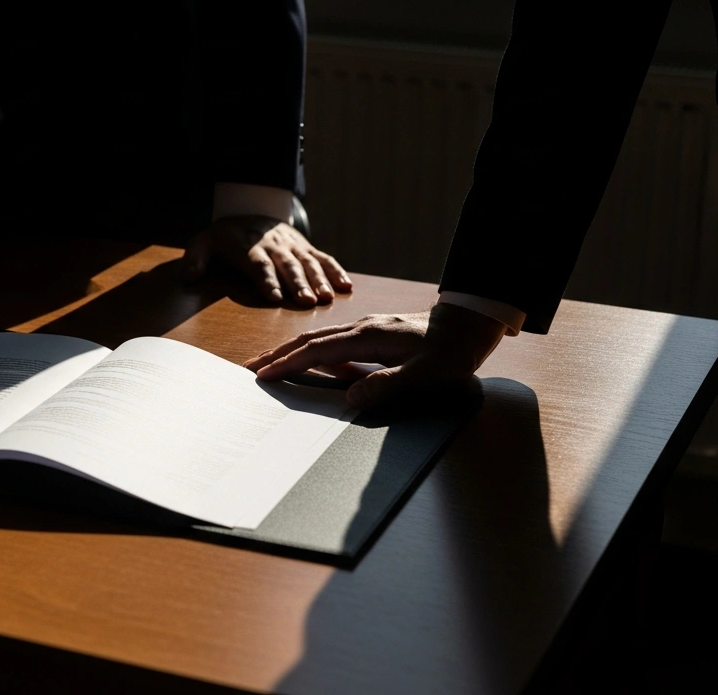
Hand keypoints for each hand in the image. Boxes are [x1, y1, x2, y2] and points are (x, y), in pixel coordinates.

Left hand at [183, 216, 351, 305]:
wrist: (247, 210)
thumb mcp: (202, 243)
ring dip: (319, 280)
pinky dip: (335, 270)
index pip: (259, 265)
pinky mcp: (305, 247)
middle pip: (287, 266)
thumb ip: (195, 259)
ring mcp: (292, 246)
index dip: (267, 281)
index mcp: (249, 248)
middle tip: (308, 302)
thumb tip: (190, 277)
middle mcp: (273, 246)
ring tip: (328, 297)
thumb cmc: (222, 237)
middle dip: (298, 284)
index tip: (275, 298)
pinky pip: (322, 258)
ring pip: (307, 263)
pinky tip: (346, 285)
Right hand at [245, 303, 508, 408]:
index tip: (263, 374)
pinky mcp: (373, 334)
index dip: (288, 363)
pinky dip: (314, 353)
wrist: (469, 323)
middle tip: (250, 368)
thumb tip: (352, 396)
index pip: (317, 351)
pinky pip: (334, 343)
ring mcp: (366, 329)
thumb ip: (389, 384)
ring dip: (293, 353)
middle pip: (309, 341)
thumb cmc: (451, 351)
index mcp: (367, 337)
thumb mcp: (427, 374)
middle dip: (278, 355)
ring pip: (319, 340)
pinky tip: (316, 366)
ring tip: (272, 366)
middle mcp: (361, 329)